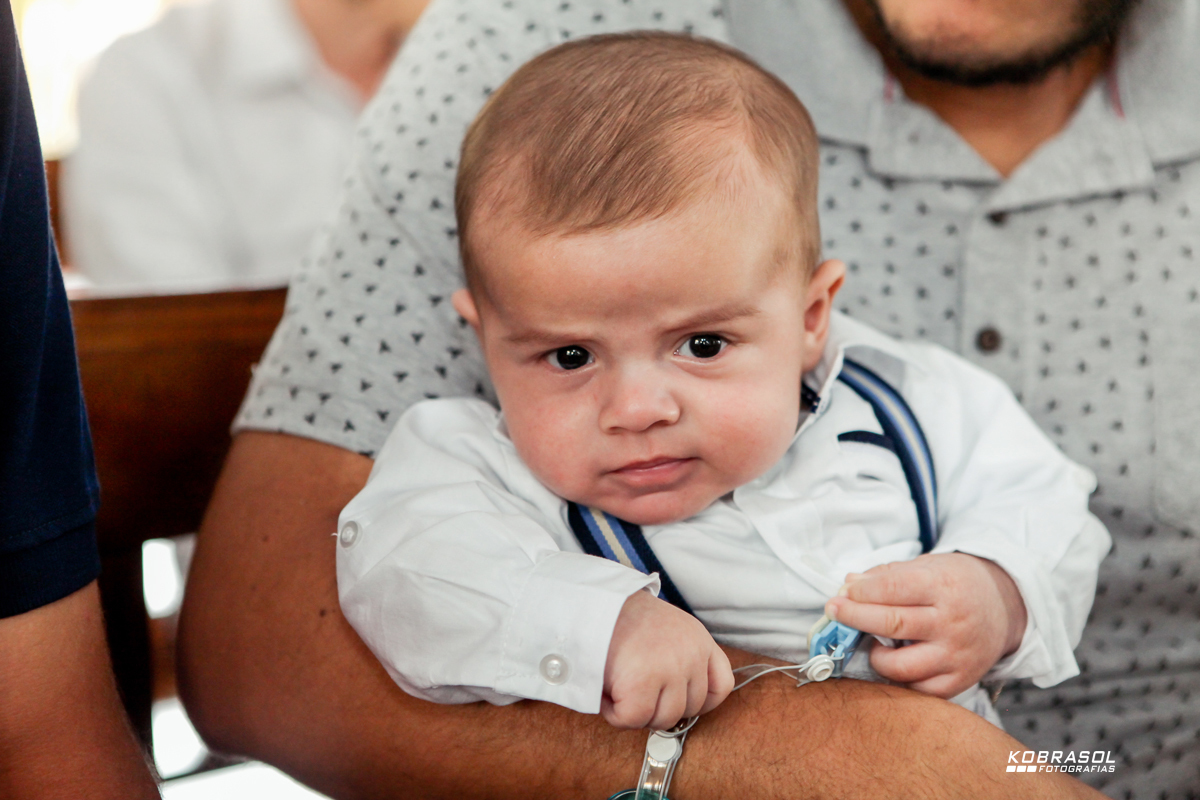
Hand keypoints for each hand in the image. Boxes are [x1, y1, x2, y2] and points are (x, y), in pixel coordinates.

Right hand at [602, 589, 733, 729]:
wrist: (594, 601)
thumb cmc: (622, 617)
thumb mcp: (667, 629)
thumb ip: (681, 659)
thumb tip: (678, 703)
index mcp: (699, 640)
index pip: (721, 685)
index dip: (700, 703)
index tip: (677, 702)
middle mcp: (691, 655)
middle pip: (689, 709)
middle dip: (660, 707)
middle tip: (635, 691)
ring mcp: (669, 670)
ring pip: (662, 719)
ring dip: (637, 712)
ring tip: (619, 687)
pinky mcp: (642, 683)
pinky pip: (633, 719)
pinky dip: (616, 714)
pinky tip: (607, 693)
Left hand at [822, 553, 1026, 698]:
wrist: (1003, 608)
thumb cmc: (956, 584)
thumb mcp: (927, 566)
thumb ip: (887, 574)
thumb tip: (849, 584)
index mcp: (943, 586)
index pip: (892, 588)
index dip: (860, 591)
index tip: (842, 592)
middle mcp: (952, 622)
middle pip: (892, 624)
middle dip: (854, 617)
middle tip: (834, 610)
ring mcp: (956, 655)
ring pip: (900, 666)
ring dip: (874, 656)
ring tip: (871, 644)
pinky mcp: (959, 680)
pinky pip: (918, 690)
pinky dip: (898, 680)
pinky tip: (892, 663)